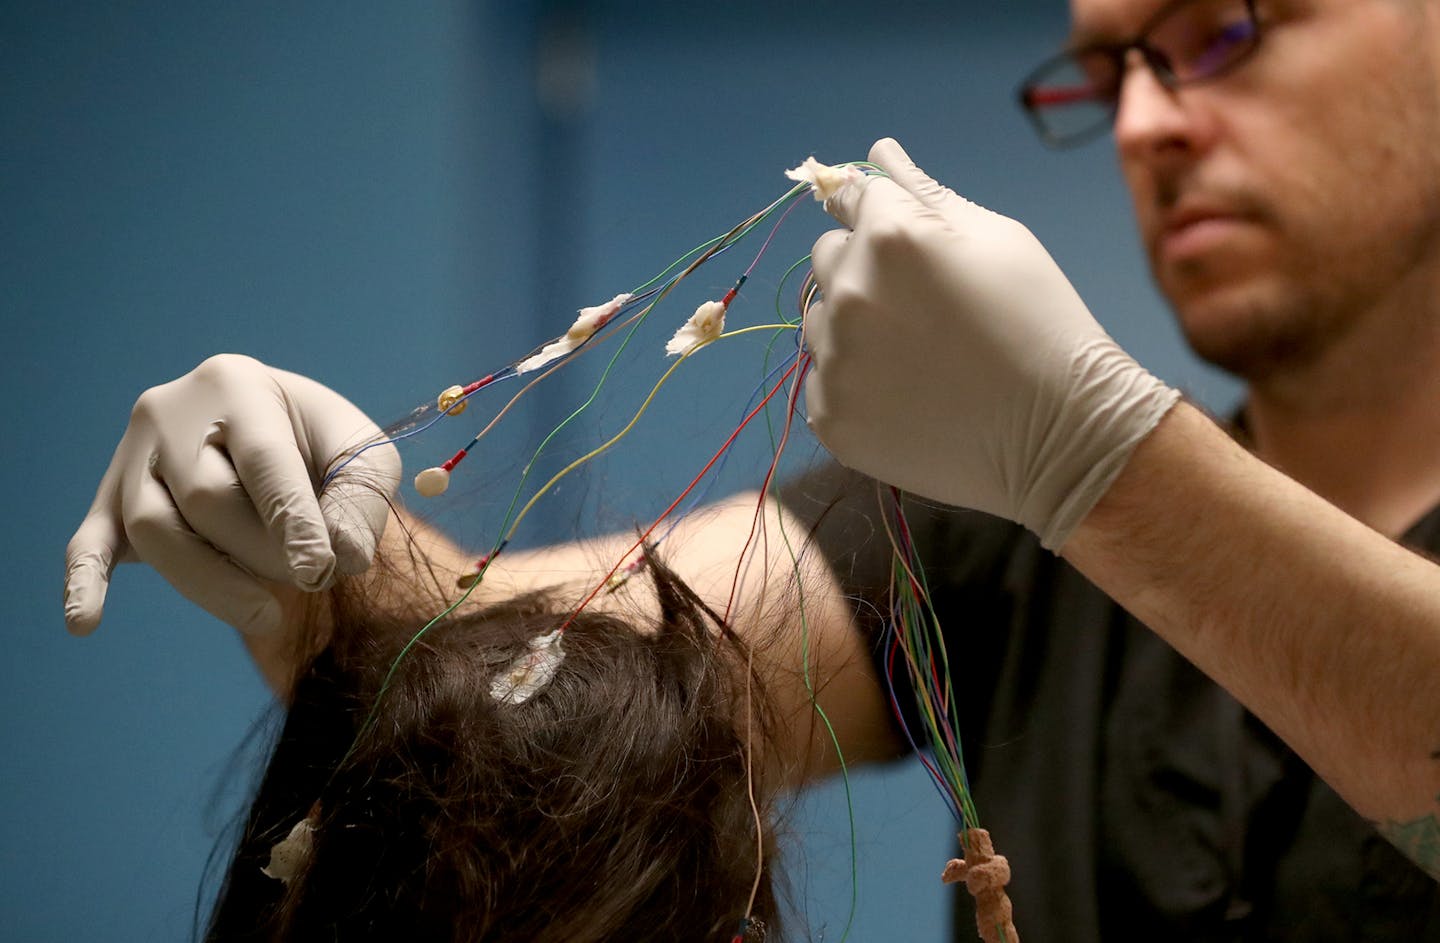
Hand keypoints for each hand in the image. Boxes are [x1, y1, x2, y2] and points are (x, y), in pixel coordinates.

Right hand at [64, 354, 400, 636]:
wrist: (271, 431)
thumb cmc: (320, 444)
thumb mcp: (360, 452)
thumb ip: (359, 499)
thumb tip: (345, 555)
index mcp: (236, 384)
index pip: (263, 459)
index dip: (293, 519)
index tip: (320, 570)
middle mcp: (171, 411)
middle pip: (207, 496)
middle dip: (264, 551)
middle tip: (313, 579)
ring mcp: (133, 457)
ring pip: (153, 528)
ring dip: (212, 581)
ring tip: (267, 614)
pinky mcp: (110, 502)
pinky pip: (87, 544)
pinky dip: (85, 583)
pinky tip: (85, 621)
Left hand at [804, 138, 1178, 548]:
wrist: (1060, 433)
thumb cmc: (1040, 321)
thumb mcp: (997, 237)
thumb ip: (925, 192)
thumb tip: (878, 152)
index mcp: (889, 237)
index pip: (850, 197)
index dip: (876, 212)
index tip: (903, 238)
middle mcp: (848, 293)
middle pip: (827, 256)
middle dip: (863, 265)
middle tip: (921, 302)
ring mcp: (834, 361)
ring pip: (819, 319)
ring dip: (852, 324)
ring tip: (915, 352)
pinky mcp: (831, 416)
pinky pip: (823, 379)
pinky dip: (853, 382)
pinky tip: (906, 393)